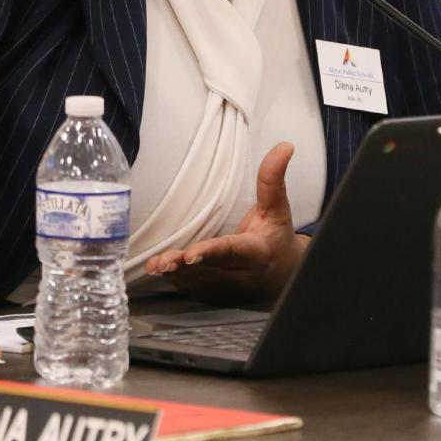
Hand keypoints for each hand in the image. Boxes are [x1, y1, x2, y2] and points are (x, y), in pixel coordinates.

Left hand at [143, 141, 311, 303]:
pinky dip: (176, 281)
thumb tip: (284, 146)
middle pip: (209, 269)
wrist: (282, 278)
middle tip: (164, 261)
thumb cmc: (276, 238)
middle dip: (186, 266)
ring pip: (198, 281)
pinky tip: (158, 272)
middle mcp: (240, 273)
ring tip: (156, 266)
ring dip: (176, 275)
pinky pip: (193, 288)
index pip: (232, 250)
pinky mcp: (216, 294)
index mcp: (256, 251)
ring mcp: (227, 287)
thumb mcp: (278, 208)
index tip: (192, 254)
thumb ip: (273, 179)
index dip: (212, 253)